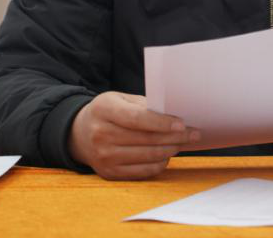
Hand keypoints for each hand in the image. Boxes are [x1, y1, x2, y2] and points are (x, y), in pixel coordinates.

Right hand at [68, 91, 198, 179]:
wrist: (80, 133)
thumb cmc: (107, 112)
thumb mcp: (120, 98)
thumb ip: (143, 105)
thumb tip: (173, 115)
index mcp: (104, 110)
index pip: (137, 118)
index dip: (161, 122)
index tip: (182, 124)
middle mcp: (101, 135)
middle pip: (146, 139)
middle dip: (175, 137)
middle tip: (193, 133)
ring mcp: (104, 157)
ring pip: (148, 156)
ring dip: (170, 149)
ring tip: (183, 142)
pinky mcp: (109, 173)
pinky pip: (143, 171)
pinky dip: (159, 163)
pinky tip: (167, 154)